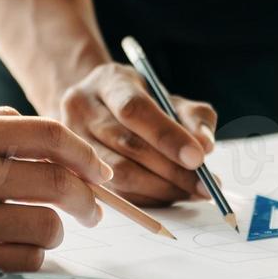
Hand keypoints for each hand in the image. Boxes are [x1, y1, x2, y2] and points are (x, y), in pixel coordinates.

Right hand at [0, 113, 112, 270]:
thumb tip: (43, 135)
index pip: (48, 136)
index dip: (84, 153)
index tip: (98, 169)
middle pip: (59, 184)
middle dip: (89, 199)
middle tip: (94, 207)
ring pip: (47, 227)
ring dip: (58, 228)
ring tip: (49, 226)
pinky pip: (22, 260)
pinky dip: (34, 255)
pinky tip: (24, 247)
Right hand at [58, 63, 216, 206]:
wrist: (96, 106)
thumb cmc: (137, 102)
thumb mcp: (167, 97)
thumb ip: (193, 116)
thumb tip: (204, 145)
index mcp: (107, 82)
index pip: (134, 109)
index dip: (167, 136)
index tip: (198, 157)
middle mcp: (82, 108)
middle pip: (127, 144)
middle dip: (172, 169)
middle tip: (204, 183)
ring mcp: (73, 141)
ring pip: (119, 174)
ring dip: (162, 188)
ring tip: (191, 190)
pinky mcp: (75, 170)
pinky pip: (117, 191)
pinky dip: (150, 196)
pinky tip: (171, 193)